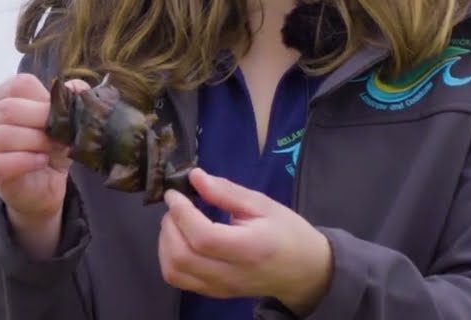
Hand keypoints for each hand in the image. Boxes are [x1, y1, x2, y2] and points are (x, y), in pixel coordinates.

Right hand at [0, 73, 87, 255]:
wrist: (45, 185)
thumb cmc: (49, 148)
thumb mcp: (64, 122)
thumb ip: (71, 101)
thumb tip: (78, 88)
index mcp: (3, 99)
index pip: (19, 84)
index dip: (44, 98)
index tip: (61, 113)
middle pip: (8, 108)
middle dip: (41, 119)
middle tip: (61, 132)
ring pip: (3, 134)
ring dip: (35, 140)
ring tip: (53, 147)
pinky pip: (0, 161)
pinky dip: (26, 160)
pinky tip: (42, 161)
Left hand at [157, 168, 332, 314]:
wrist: (304, 270)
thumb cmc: (287, 232)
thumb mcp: (263, 204)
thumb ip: (226, 192)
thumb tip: (194, 176)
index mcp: (248, 248)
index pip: (203, 237)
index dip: (181, 213)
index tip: (175, 193)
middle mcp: (231, 274)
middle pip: (182, 257)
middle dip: (170, 226)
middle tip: (176, 206)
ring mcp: (220, 288)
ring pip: (174, 272)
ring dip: (165, 243)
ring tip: (177, 222)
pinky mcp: (214, 293)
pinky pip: (179, 280)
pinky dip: (170, 258)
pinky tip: (180, 240)